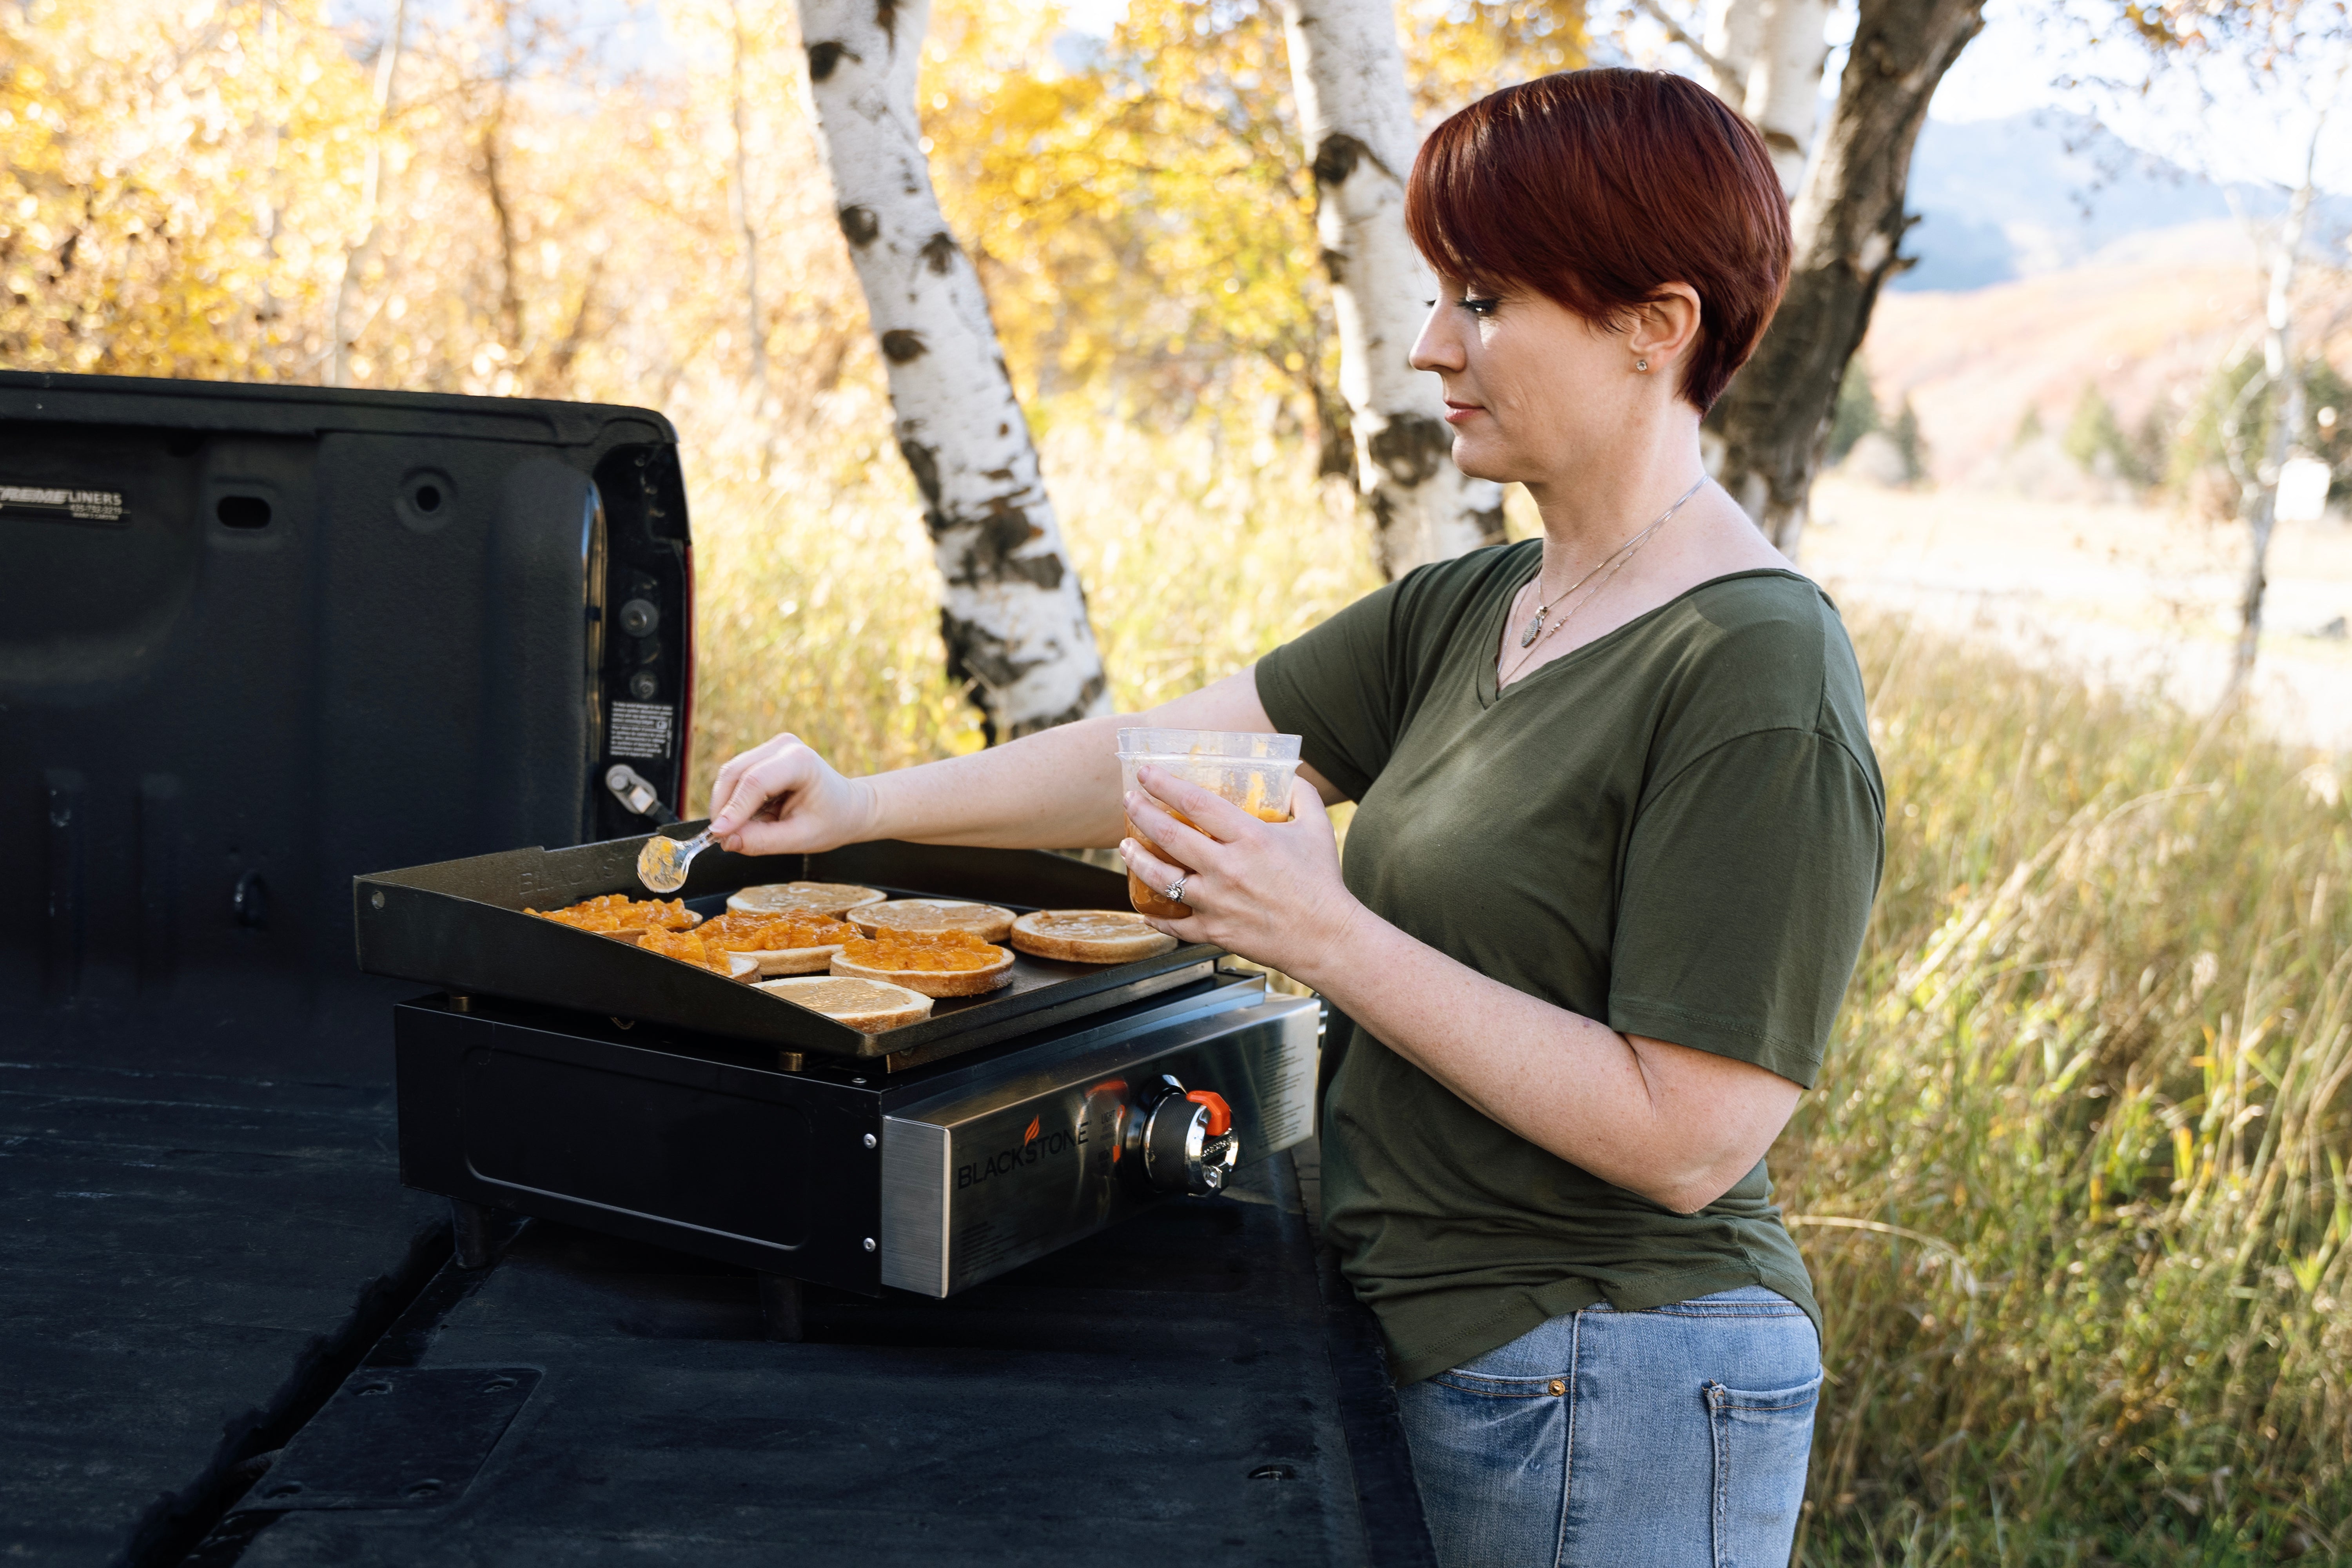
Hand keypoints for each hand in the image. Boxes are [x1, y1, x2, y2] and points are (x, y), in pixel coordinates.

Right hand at [706, 733, 878, 855]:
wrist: (849, 807)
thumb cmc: (832, 821)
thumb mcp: (801, 839)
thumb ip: (763, 841)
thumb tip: (727, 841)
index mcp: (801, 761)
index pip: (755, 782)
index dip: (733, 809)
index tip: (717, 835)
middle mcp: (784, 746)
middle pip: (736, 773)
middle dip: (723, 808)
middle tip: (722, 839)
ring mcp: (772, 748)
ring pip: (731, 774)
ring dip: (727, 805)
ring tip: (741, 831)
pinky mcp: (763, 755)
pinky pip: (736, 778)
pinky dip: (734, 801)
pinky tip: (750, 819)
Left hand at [1118, 767, 1363, 983]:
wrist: (1328, 939)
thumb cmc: (1323, 883)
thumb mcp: (1318, 828)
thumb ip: (1302, 795)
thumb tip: (1288, 774)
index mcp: (1250, 838)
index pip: (1195, 803)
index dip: (1164, 784)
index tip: (1145, 772)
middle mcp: (1227, 868)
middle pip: (1169, 836)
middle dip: (1141, 814)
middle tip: (1128, 801)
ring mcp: (1217, 902)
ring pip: (1161, 879)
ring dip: (1137, 859)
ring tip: (1126, 846)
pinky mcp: (1215, 931)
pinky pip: (1175, 924)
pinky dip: (1155, 918)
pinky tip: (1144, 910)